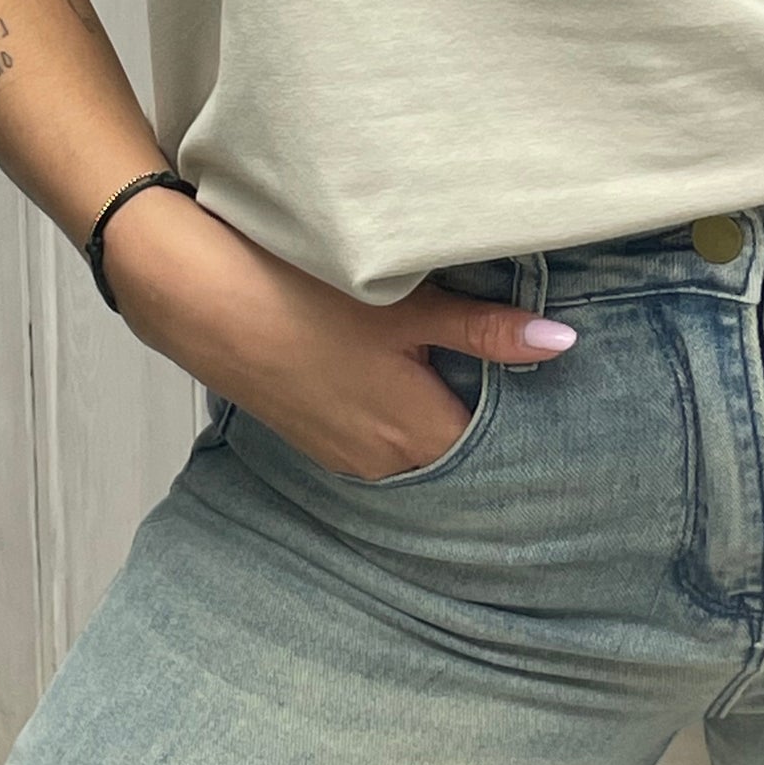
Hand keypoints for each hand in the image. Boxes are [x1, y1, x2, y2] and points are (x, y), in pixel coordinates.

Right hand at [99, 184, 578, 480]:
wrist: (201, 301)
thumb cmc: (308, 299)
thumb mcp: (410, 308)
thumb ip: (487, 331)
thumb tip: (562, 343)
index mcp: (416, 437)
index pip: (496, 447)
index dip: (524, 415)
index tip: (548, 386)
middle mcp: (382, 464)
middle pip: (456, 447)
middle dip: (480, 411)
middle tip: (504, 363)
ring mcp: (343, 456)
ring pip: (414, 442)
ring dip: (433, 408)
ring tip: (449, 360)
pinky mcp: (315, 439)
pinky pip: (376, 436)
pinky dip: (394, 409)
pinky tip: (393, 366)